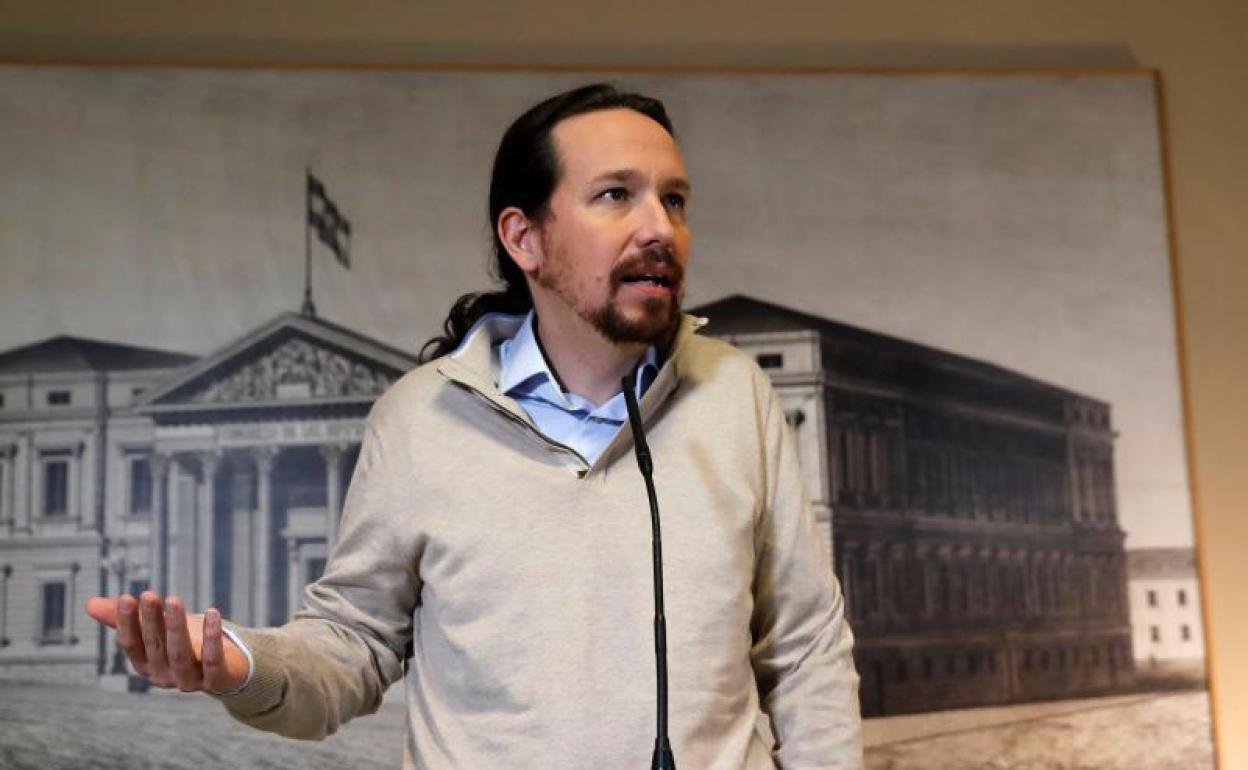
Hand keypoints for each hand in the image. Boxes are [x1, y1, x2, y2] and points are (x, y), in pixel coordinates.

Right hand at [85, 591, 249, 693]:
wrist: (226, 667)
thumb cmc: (185, 642)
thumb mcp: (156, 628)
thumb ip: (126, 618)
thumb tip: (89, 603)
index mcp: (146, 664)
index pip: (131, 644)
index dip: (127, 623)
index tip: (126, 598)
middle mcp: (164, 676)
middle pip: (155, 646)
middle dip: (151, 620)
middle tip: (149, 595)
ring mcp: (190, 680)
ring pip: (180, 653)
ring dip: (176, 626)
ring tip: (174, 600)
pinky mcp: (217, 679)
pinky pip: (212, 660)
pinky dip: (212, 638)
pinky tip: (213, 612)